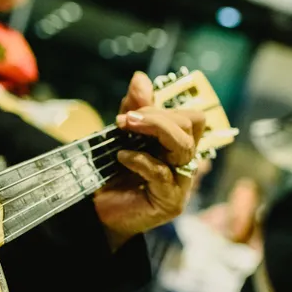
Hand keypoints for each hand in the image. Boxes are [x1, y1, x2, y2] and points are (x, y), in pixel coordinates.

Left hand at [93, 72, 205, 249]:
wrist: (99, 213)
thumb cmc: (114, 176)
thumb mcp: (121, 137)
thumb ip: (133, 110)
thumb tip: (140, 78)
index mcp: (177, 144)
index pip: (190, 116)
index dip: (163, 107)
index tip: (130, 109)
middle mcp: (185, 161)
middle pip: (192, 125)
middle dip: (158, 116)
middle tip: (126, 118)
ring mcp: (181, 182)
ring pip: (184, 147)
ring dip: (155, 130)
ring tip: (125, 128)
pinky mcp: (170, 202)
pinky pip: (162, 173)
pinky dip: (140, 160)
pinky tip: (122, 157)